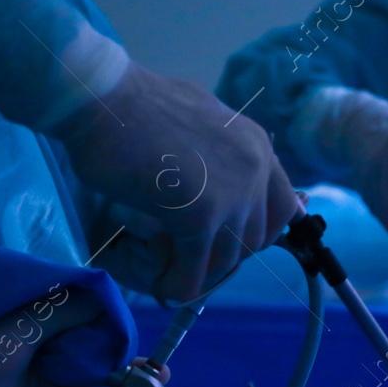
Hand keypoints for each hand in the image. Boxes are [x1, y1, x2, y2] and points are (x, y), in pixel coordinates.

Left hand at [0, 293, 165, 386]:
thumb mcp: (19, 328)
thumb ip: (62, 314)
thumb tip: (104, 298)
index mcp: (38, 335)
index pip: (88, 334)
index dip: (117, 339)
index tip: (143, 340)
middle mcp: (46, 365)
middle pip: (99, 368)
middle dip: (133, 372)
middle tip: (163, 374)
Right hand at [62, 63, 300, 302]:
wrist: (105, 99)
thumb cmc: (136, 107)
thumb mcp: (199, 125)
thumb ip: (220, 155)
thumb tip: (219, 184)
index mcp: (257, 146)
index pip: (282, 208)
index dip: (258, 233)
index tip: (232, 243)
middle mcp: (254, 169)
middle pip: (254, 239)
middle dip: (224, 255)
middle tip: (191, 258)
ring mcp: (231, 193)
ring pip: (227, 259)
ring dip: (200, 273)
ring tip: (172, 272)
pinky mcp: (199, 216)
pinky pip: (196, 270)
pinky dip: (180, 285)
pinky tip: (164, 286)